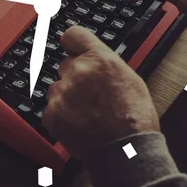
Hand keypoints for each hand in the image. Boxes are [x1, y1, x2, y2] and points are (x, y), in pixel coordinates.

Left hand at [42, 26, 158, 158]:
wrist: (127, 151)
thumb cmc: (134, 118)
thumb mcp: (129, 78)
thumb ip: (105, 62)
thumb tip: (90, 56)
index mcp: (100, 59)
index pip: (73, 35)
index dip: (72, 43)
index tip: (71, 48)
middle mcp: (79, 71)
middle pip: (65, 65)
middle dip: (74, 77)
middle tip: (90, 95)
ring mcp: (63, 93)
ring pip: (57, 88)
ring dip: (67, 97)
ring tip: (87, 113)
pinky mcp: (52, 114)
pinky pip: (51, 108)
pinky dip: (61, 116)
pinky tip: (79, 124)